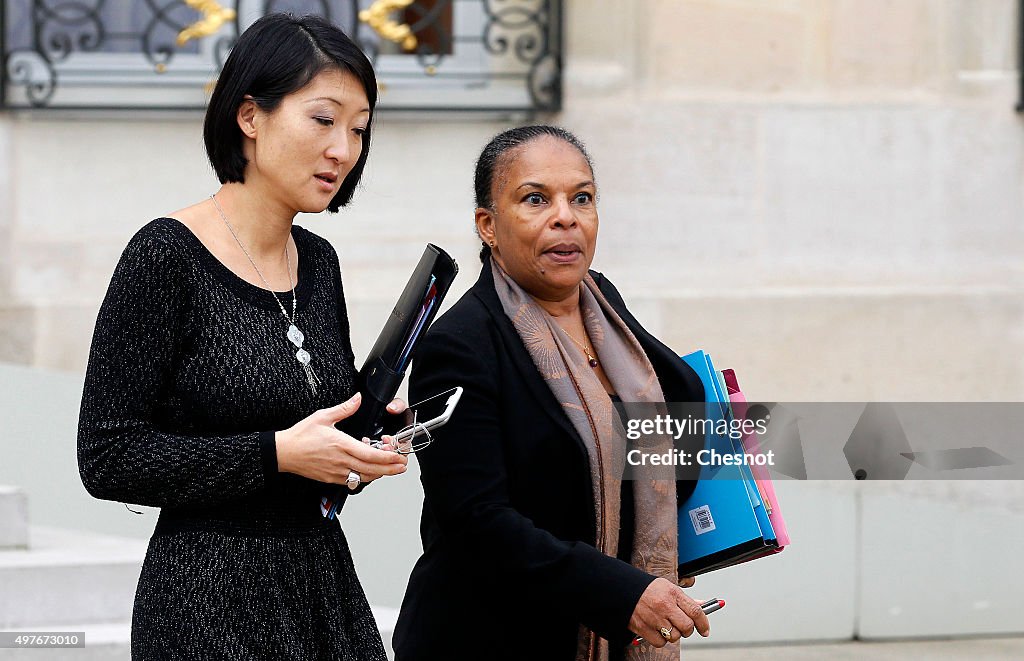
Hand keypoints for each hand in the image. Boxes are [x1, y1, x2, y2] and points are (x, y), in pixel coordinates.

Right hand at [275, 392, 408, 483]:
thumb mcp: (323, 416)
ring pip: (364, 477)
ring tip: (390, 468)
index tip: (398, 456)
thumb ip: (344, 408)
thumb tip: (357, 398)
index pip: (370, 455)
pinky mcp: (331, 478)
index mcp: (341, 445)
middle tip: (402, 465)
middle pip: (372, 470)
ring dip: (379, 474)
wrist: (283, 452)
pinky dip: (364, 477)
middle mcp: (340, 461)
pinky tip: (369, 470)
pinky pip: (352, 481)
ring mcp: (336, 472)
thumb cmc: (300, 436)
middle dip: (391, 468)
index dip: (388, 458)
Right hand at [628, 578, 709, 646]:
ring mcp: (654, 618)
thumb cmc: (647, 589)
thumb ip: (685, 599)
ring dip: (673, 634)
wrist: (622, 589)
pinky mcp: (644, 628)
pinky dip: (661, 639)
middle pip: (687, 626)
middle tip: (683, 627)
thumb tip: (702, 606)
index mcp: (672, 593)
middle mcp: (664, 605)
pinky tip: (657, 630)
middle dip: (688, 630)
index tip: (705, 630)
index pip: (695, 611)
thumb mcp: (668, 587)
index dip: (703, 623)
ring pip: (675, 636)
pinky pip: (660, 642)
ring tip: (666, 625)